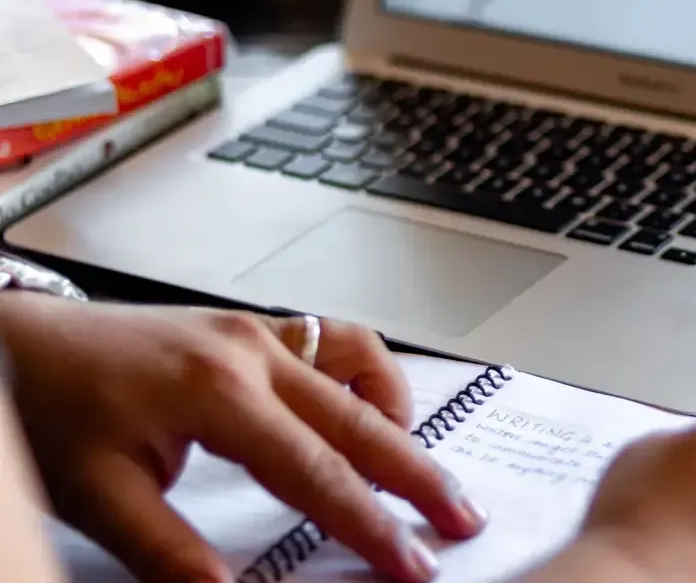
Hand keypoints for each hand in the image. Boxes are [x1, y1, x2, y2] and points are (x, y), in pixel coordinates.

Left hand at [0, 293, 487, 582]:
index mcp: (217, 391)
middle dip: (418, 474)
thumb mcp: (98, 494)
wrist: (27, 342)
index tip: (410, 561)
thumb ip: (169, 551)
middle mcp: (251, 352)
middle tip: (460, 517)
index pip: (316, 471)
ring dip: (400, 416)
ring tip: (419, 464)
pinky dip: (368, 374)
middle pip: (359, 419)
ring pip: (360, 366)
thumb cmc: (55, 407)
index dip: (370, 523)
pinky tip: (370, 407)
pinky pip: (336, 339)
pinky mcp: (256, 327)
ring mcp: (259, 331)